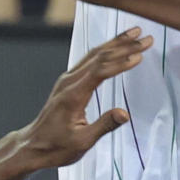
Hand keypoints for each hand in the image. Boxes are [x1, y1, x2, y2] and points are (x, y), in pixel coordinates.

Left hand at [18, 28, 153, 170]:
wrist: (34, 145)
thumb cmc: (57, 146)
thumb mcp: (83, 142)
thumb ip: (104, 125)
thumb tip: (125, 114)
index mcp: (73, 95)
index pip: (100, 71)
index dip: (121, 62)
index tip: (140, 56)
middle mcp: (69, 81)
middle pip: (99, 56)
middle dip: (124, 46)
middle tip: (146, 38)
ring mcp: (67, 79)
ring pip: (94, 54)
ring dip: (116, 43)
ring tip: (136, 33)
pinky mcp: (69, 81)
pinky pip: (89, 59)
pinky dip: (106, 50)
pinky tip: (116, 45)